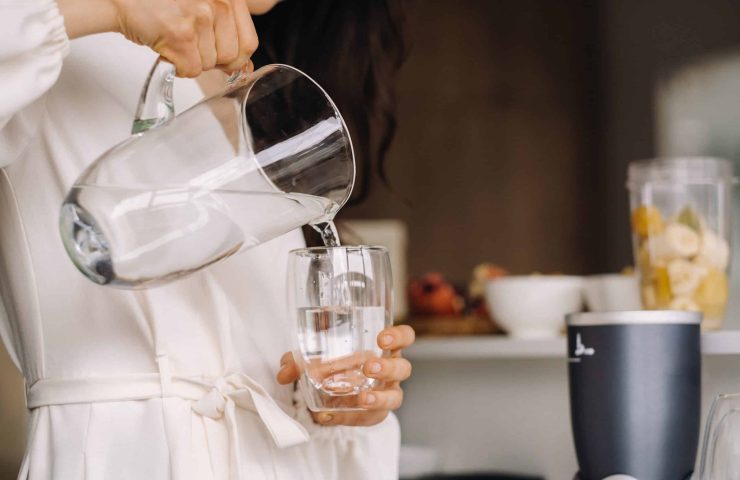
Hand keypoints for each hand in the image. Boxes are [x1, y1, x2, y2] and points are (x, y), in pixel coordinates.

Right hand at [58, 0, 270, 76]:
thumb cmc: (160, 3)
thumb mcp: (203, 7)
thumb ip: (228, 32)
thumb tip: (245, 68)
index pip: (249, 43)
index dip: (234, 56)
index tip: (220, 53)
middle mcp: (218, 3)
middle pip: (230, 58)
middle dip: (209, 58)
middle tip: (190, 42)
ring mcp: (200, 18)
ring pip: (209, 65)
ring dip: (191, 59)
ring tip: (175, 38)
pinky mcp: (181, 35)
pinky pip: (191, 71)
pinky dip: (177, 66)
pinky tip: (167, 46)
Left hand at [277, 325, 415, 426]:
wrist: (334, 393)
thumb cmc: (335, 366)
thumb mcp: (317, 358)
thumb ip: (298, 362)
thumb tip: (283, 372)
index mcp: (382, 349)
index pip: (404, 337)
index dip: (399, 336)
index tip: (382, 337)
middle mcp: (390, 372)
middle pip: (402, 368)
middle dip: (387, 368)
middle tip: (368, 368)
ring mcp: (385, 395)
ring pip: (394, 397)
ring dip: (379, 397)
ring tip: (362, 398)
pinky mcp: (374, 415)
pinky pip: (368, 419)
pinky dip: (348, 417)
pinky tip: (329, 415)